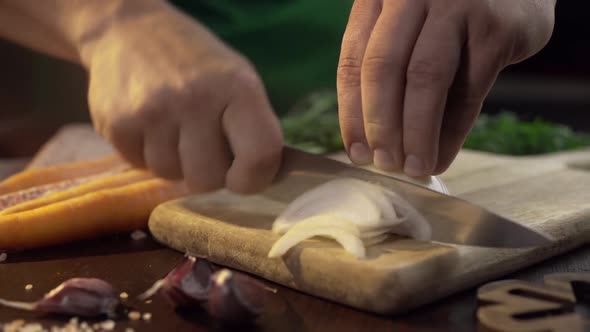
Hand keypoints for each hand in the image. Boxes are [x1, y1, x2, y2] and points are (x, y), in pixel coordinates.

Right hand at [80, 2, 282, 192]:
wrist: (131, 30)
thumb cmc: (198, 65)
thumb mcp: (239, 81)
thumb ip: (254, 127)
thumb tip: (261, 178)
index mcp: (238, 87)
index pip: (259, 156)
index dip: (253, 179)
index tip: (243, 174)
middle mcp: (196, 99)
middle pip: (208, 179)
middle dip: (208, 172)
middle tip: (204, 147)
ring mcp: (153, 111)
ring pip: (171, 176)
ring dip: (175, 163)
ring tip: (175, 130)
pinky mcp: (117, 123)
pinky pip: (140, 166)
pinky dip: (146, 155)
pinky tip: (150, 127)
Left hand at [337, 0, 554, 175]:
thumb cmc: (451, 13)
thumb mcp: (409, 25)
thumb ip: (389, 65)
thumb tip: (372, 140)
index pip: (353, 61)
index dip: (351, 113)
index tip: (356, 152)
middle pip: (383, 69)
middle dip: (380, 125)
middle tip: (385, 163)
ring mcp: (455, 6)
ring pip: (424, 79)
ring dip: (416, 133)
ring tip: (414, 168)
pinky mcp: (494, 27)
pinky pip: (468, 90)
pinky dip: (452, 131)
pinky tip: (443, 155)